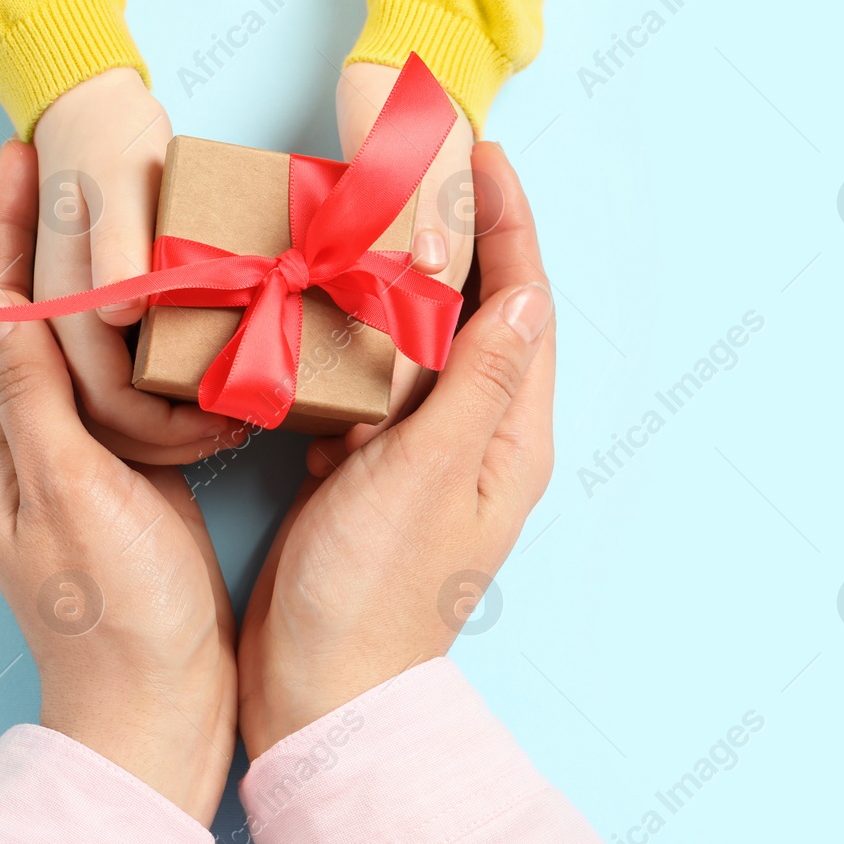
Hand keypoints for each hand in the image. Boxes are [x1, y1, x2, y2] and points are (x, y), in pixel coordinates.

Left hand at [0, 138, 236, 824]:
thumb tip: (6, 305)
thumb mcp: (71, 501)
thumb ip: (35, 405)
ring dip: (78, 265)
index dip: (0, 227)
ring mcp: (68, 453)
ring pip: (63, 336)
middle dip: (31, 228)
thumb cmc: (114, 614)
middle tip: (61, 153)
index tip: (21, 153)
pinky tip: (156, 299)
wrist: (155, 704)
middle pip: (16, 308)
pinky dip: (122, 323)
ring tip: (113, 205)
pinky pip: (107, 377)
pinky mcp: (115, 468)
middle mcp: (20, 438)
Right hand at [32, 68, 245, 463]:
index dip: (162, 426)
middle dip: (168, 435)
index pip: (105, 399)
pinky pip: (117, 375)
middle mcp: (54, 323)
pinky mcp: (90, 313)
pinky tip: (206, 386)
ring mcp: (69, 321)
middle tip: (234, 428)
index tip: (220, 423)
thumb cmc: (109, 140)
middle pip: (104, 417)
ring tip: (228, 417)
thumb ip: (118, 253)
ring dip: (164, 424)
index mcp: (58, 303)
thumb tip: (119, 316)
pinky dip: (157, 394)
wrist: (89, 102)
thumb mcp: (120, 189)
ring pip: (106, 407)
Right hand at [238, 142, 554, 758]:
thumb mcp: (426, 474)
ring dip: (401, 281)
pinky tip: (324, 308)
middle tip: (422, 167)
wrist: (319, 690)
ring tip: (369, 216)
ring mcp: (421, 456)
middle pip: (480, 314)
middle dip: (460, 236)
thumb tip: (520, 294)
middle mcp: (476, 440)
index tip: (483, 153)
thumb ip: (476, 384)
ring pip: (422, 344)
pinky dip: (354, 337)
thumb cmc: (372, 592)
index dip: (509, 224)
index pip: (523, 304)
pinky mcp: (368, 470)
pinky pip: (373, 384)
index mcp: (508, 437)